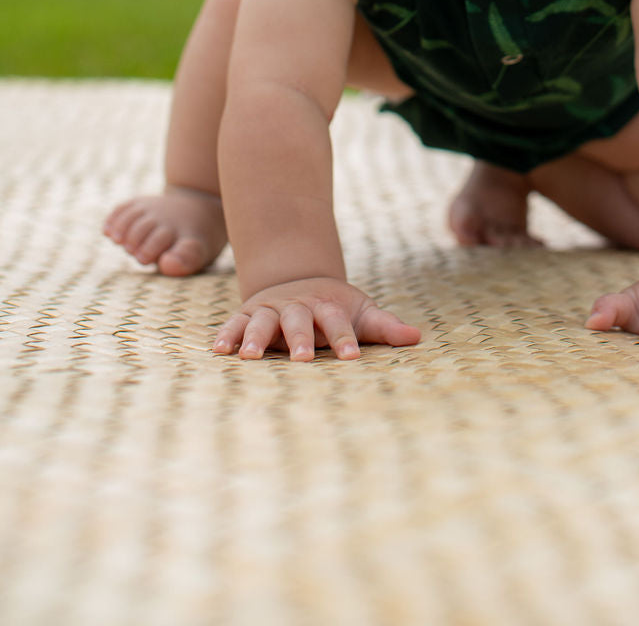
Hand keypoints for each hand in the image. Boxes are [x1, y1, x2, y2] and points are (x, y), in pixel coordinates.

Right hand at [213, 277, 421, 361]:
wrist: (299, 279)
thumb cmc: (335, 308)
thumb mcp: (361, 312)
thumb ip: (385, 326)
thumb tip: (418, 337)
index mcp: (327, 306)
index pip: (338, 321)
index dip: (345, 338)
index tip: (353, 357)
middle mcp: (297, 306)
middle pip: (298, 320)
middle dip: (300, 338)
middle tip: (303, 359)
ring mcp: (270, 309)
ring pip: (262, 320)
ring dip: (255, 337)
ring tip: (251, 357)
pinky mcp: (248, 315)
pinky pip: (235, 324)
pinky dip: (227, 335)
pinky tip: (220, 351)